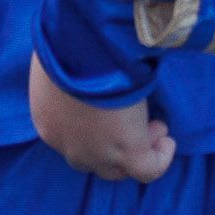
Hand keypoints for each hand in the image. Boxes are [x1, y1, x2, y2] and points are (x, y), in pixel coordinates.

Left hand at [28, 53, 174, 183]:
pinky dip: (159, 158)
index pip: (70, 141)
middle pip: (94, 161)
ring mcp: (98, 154)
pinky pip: (147, 169)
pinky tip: (167, 142)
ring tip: (155, 127)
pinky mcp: (127, 152)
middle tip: (132, 120)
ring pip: (120, 169)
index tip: (111, 109)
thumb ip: (63, 75)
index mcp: (48, 124)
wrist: (81, 48)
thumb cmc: (64, 46)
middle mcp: (69, 147)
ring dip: (138, 149)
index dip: (94, 129)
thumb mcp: (54, 63)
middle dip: (114, 144)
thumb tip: (77, 67)